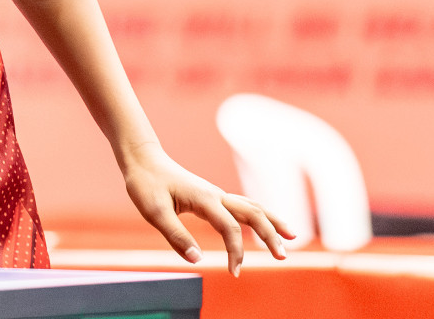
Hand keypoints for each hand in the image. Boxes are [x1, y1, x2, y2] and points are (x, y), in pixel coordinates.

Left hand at [120, 143, 294, 275]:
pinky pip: (243, 205)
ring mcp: (216, 194)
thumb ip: (176, 236)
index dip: (236, 251)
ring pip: (253, 206)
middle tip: (283, 257)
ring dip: (271, 222)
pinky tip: (265, 225)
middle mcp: (216, 195)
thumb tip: (197, 261)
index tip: (234, 272)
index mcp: (204, 199)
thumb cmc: (145, 184)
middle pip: (253, 213)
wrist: (142, 160)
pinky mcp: (212, 197)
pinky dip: (259, 215)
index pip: (230, 228)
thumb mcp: (153, 212)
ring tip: (291, 238)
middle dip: (270, 234)